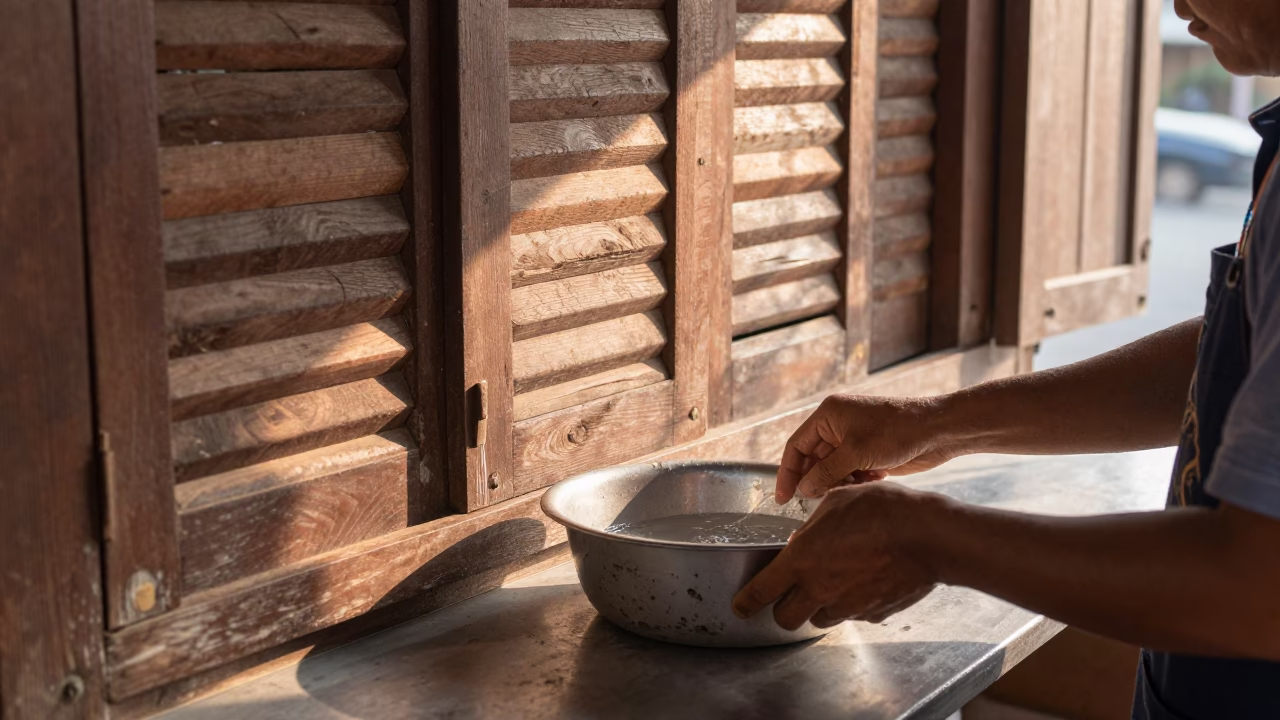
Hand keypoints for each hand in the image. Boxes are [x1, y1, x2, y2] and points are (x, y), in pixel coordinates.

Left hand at [732, 482, 942, 628]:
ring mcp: (847, 605)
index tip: (740, 606)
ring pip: (820, 619)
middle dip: (783, 609)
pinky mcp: (873, 614)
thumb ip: (813, 526)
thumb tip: (804, 538)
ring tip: (832, 581)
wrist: (928, 535)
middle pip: (786, 619)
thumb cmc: (883, 510)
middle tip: (789, 594)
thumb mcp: (836, 503)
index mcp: (802, 561)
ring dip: (818, 606)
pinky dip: (851, 604)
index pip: (760, 592)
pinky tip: (863, 581)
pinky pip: (853, 615)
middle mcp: (820, 589)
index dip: (745, 602)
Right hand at [776, 394, 958, 502]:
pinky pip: (850, 472)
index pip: (796, 446)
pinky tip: (871, 481)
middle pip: (813, 460)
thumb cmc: (897, 431)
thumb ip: (825, 472)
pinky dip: (855, 482)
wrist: (937, 431)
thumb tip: (803, 489)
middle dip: (817, 480)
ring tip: (852, 488)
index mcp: (828, 415)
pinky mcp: (869, 453)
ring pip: (832, 469)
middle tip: (818, 500)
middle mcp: (837, 425)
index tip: (783, 498)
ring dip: (838, 483)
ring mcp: (854, 439)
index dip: (787, 473)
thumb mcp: (855, 453)